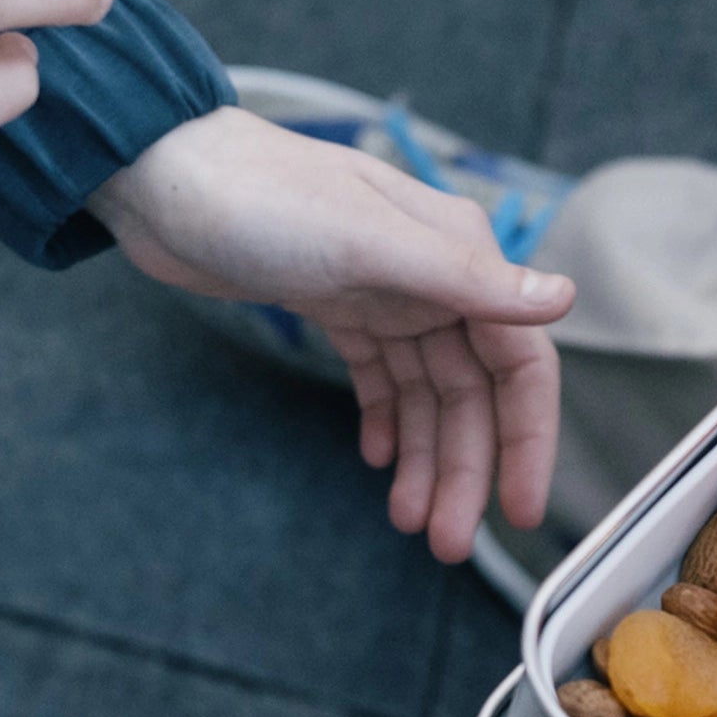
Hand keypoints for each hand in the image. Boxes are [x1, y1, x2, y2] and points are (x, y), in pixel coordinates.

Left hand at [89, 107, 575, 562]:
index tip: (521, 508)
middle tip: (450, 540)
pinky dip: (386, 422)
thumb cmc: (260, 196)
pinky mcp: (343, 307)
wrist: (155, 175)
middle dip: (465, 470)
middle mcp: (436, 277)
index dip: (527, 439)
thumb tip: (561, 298)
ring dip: (426, 461)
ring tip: (412, 521)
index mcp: (460, 255)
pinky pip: (384, 381)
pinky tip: (379, 462)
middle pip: (473, 395)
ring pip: (428, 398)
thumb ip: (467, 280)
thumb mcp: (368, 243)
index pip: (519, 364)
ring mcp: (390, 294)